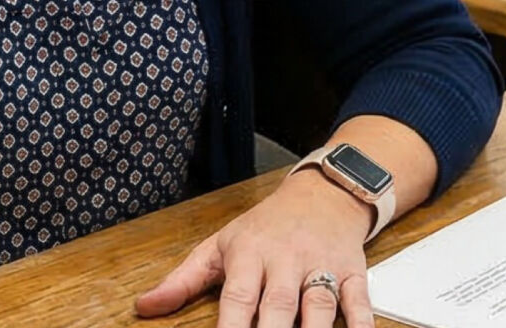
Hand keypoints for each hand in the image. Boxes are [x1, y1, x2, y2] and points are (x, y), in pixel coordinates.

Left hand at [137, 171, 374, 327]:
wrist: (323, 192)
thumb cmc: (266, 226)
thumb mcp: (219, 245)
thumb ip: (182, 281)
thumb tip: (143, 307)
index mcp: (248, 254)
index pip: (236, 298)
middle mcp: (285, 260)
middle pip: (277, 307)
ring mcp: (321, 266)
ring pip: (319, 306)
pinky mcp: (352, 271)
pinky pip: (359, 301)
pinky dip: (362, 324)